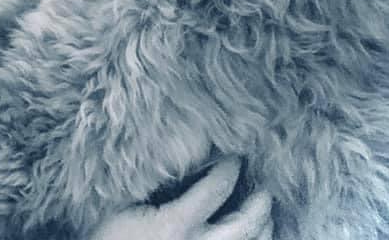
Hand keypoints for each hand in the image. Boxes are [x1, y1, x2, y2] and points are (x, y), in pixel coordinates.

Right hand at [90, 158, 272, 239]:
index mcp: (175, 226)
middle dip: (260, 203)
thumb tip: (178, 159)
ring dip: (263, 228)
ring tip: (263, 213)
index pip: (215, 189)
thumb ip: (152, 185)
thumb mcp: (124, 206)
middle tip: (264, 188)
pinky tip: (251, 236)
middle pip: (247, 224)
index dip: (228, 168)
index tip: (234, 157)